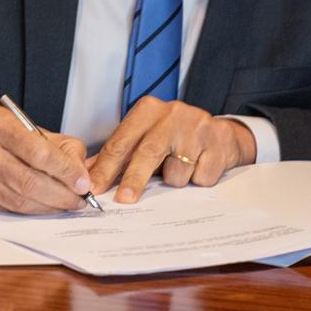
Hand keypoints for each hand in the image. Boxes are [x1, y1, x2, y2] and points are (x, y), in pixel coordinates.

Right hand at [0, 106, 94, 213]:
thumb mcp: (10, 123)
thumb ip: (47, 142)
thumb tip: (78, 168)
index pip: (37, 151)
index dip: (65, 170)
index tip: (83, 182)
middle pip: (29, 181)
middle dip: (61, 195)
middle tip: (81, 200)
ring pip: (19, 200)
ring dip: (49, 207)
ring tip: (67, 205)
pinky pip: (6, 208)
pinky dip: (31, 210)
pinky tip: (44, 208)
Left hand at [87, 98, 254, 203]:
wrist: (223, 134)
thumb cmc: (175, 136)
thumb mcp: (146, 135)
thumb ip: (119, 152)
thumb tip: (88, 172)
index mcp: (148, 110)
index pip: (121, 142)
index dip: (105, 168)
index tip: (94, 187)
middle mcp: (172, 115)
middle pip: (147, 153)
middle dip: (133, 180)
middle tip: (123, 200)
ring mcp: (197, 129)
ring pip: (176, 172)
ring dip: (174, 180)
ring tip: (181, 168)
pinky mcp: (218, 145)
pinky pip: (200, 178)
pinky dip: (197, 180)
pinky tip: (200, 167)